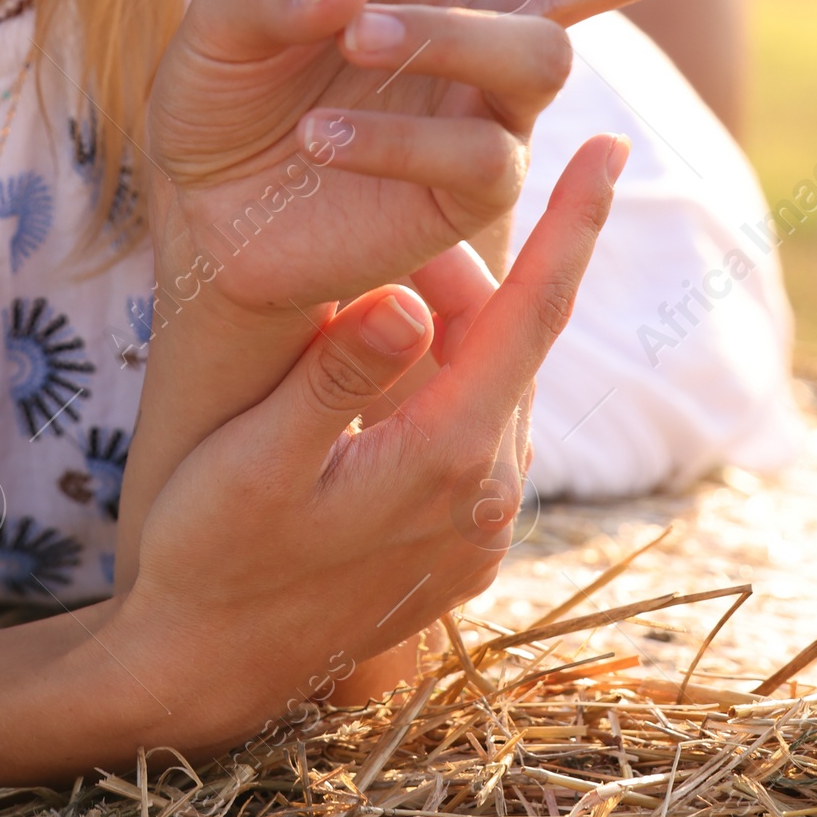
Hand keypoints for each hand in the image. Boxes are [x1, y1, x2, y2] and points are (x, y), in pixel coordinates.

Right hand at [110, 137, 622, 748]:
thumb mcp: (253, 457)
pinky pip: (476, 426)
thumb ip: (332, 377)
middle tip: (377, 228)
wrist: (206, 673)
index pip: (528, 317)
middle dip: (457, 265)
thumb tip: (405, 295)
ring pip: (491, 379)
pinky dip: (445, 373)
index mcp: (447, 462)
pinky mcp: (463, 546)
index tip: (610, 143)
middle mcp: (487, 497)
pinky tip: (381, 360)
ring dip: (449, 320)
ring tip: (369, 292)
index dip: (573, 224)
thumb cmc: (210, 551)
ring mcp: (481, 529)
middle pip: (505, 335)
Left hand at [147, 0, 816, 315]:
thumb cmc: (218, 100)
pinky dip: (399, 133)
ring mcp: (491, 99)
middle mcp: (487, 3)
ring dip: (447, 36)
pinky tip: (324, 133)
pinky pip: (478, 151)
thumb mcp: (215, 23)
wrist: (204, 217)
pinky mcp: (476, 186)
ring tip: (356, 40)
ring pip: (541, 51)